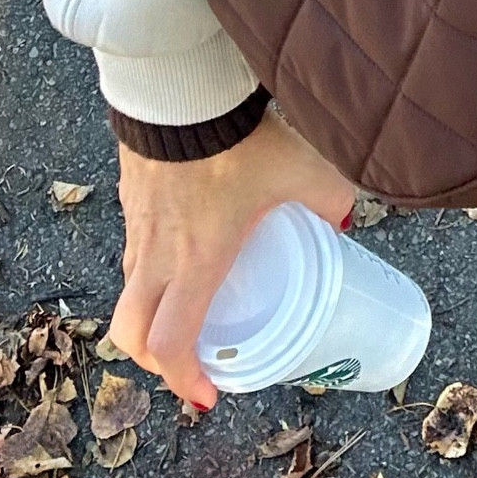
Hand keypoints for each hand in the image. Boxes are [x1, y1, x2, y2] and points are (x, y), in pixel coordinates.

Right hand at [108, 104, 354, 409]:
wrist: (179, 84)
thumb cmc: (237, 135)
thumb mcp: (302, 170)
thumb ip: (331, 198)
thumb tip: (346, 219)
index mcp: (195, 261)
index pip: (170, 343)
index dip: (184, 379)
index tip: (209, 393)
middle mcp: (157, 253)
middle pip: (131, 332)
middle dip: (157, 360)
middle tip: (191, 362)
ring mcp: (137, 225)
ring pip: (131, 290)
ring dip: (152, 312)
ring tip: (191, 308)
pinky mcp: (129, 197)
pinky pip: (133, 249)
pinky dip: (149, 269)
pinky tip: (183, 249)